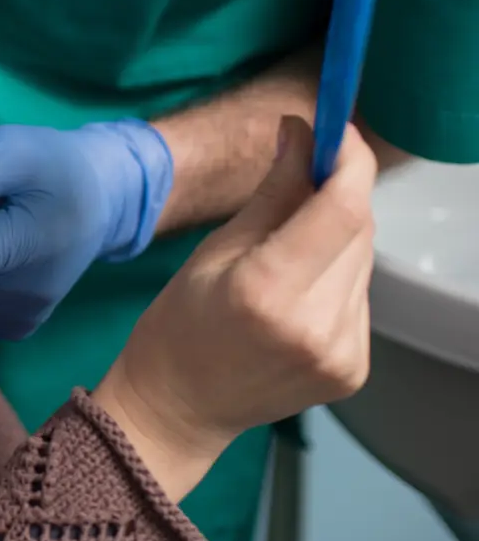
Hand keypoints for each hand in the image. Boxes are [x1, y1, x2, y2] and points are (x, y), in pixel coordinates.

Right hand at [92, 117, 376, 499]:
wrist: (179, 409)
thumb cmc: (178, 324)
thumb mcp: (214, 251)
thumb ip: (273, 193)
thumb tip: (304, 133)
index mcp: (268, 292)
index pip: (342, 210)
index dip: (350, 161)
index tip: (339, 131)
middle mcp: (317, 325)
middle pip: (358, 231)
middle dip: (337, 194)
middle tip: (303, 178)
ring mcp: (342, 352)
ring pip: (363, 261)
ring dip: (338, 236)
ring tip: (289, 246)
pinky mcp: (356, 368)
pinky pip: (359, 296)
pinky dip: (336, 276)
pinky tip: (298, 289)